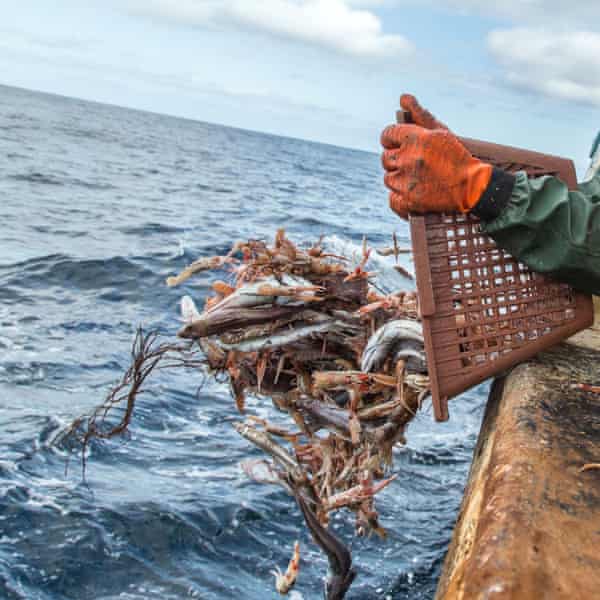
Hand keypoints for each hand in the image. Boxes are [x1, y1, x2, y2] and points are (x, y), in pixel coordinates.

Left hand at [381, 95, 491, 218]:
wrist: (473, 187)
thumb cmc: (457, 156)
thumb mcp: (440, 132)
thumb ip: (419, 114)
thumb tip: (403, 97)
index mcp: (415, 139)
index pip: (387, 135)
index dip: (392, 140)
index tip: (398, 145)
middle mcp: (407, 159)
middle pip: (385, 158)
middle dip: (397, 160)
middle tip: (414, 165)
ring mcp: (406, 182)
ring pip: (388, 178)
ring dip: (399, 179)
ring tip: (418, 179)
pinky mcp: (408, 202)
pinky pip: (392, 200)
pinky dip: (400, 198)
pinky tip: (412, 194)